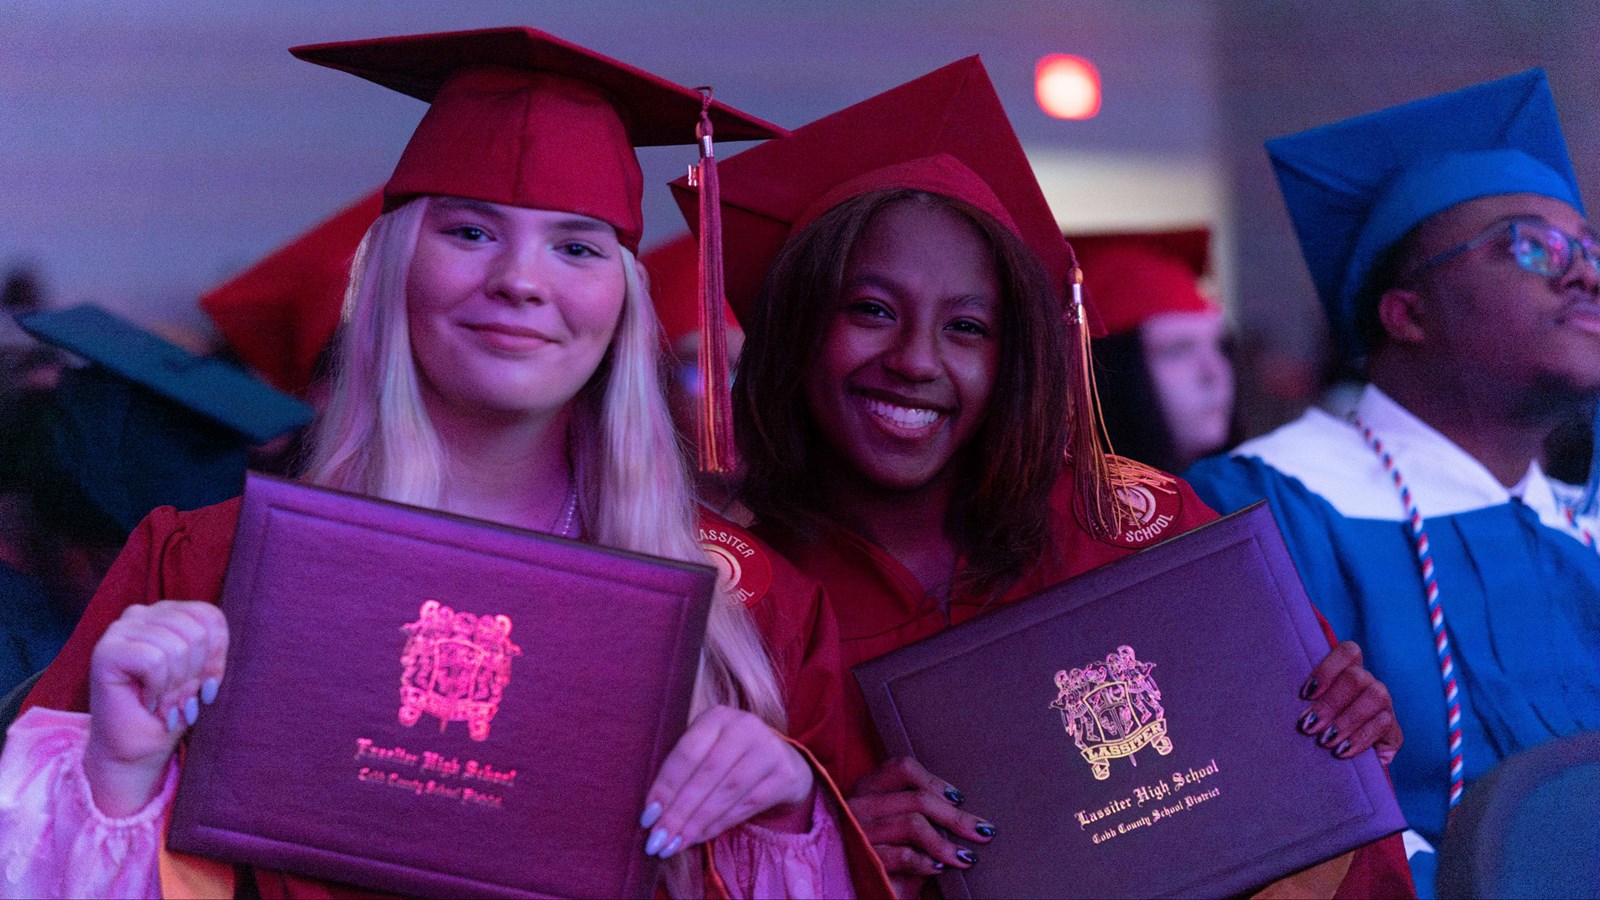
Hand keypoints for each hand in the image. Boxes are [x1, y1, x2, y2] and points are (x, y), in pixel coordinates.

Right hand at [83, 600, 227, 816]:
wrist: (137, 751)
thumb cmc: (173, 710)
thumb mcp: (204, 673)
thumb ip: (214, 646)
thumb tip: (247, 632)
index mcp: (166, 613)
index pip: (210, 617)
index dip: (215, 656)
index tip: (203, 685)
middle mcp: (140, 614)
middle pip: (196, 632)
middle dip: (194, 675)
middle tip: (178, 698)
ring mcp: (119, 630)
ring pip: (176, 647)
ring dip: (175, 686)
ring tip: (162, 701)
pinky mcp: (105, 651)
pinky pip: (154, 661)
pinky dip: (158, 688)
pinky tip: (146, 700)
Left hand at [638, 704, 813, 858]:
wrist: (780, 761)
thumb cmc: (728, 758)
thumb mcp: (705, 752)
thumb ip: (681, 774)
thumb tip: (651, 815)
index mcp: (717, 716)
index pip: (687, 753)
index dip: (666, 787)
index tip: (647, 818)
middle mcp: (746, 726)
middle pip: (707, 774)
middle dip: (679, 812)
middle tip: (658, 840)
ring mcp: (770, 749)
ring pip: (727, 792)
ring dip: (697, 823)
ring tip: (674, 845)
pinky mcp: (786, 775)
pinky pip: (747, 805)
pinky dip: (719, 825)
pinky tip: (699, 838)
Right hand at [847, 756, 993, 896]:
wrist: (861, 887)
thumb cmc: (884, 851)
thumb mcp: (896, 823)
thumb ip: (918, 808)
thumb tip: (962, 808)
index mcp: (867, 788)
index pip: (902, 768)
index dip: (935, 781)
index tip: (959, 799)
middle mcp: (857, 805)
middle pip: (917, 799)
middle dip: (956, 817)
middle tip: (982, 832)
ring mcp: (858, 832)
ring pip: (913, 825)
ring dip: (945, 843)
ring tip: (966, 857)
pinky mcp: (864, 859)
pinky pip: (905, 855)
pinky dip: (928, 862)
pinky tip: (938, 868)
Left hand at [1297, 641, 1401, 764]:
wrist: (1338, 758)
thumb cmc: (1313, 725)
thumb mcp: (1306, 708)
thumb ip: (1302, 695)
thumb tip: (1275, 689)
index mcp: (1348, 670)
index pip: (1348, 651)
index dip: (1327, 669)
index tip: (1305, 694)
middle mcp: (1369, 683)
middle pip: (1356, 677)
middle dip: (1330, 703)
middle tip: (1308, 726)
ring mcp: (1385, 704)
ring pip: (1376, 696)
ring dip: (1347, 719)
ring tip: (1324, 741)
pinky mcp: (1393, 730)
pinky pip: (1384, 724)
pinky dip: (1360, 738)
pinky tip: (1341, 751)